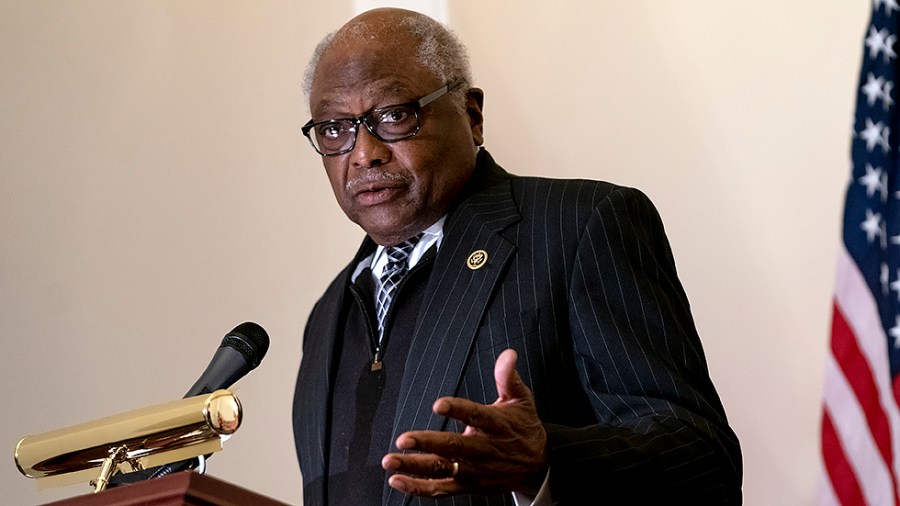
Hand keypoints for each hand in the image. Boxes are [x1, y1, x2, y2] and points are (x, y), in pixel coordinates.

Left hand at [381, 349, 547, 497]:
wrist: (537, 465)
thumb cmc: (523, 428)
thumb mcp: (521, 400)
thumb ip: (508, 377)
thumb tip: (507, 355)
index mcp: (495, 425)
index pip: (476, 415)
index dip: (458, 410)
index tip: (439, 404)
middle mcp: (482, 449)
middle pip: (454, 447)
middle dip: (428, 443)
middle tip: (405, 439)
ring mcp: (473, 469)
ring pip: (442, 469)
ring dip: (415, 466)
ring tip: (392, 461)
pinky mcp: (467, 484)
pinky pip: (440, 488)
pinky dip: (419, 488)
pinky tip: (398, 481)